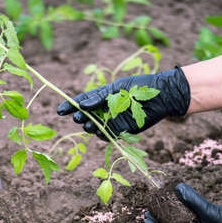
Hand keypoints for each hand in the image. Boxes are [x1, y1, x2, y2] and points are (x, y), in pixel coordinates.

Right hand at [56, 67, 190, 139]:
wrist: (162, 97)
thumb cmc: (140, 87)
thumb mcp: (118, 88)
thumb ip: (100, 97)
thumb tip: (82, 105)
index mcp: (103, 95)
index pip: (82, 101)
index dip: (70, 106)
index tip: (59, 110)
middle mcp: (106, 109)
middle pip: (86, 115)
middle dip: (80, 117)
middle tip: (78, 118)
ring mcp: (113, 120)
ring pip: (95, 127)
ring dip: (90, 127)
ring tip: (88, 125)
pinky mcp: (122, 130)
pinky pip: (108, 135)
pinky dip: (102, 135)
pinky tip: (100, 131)